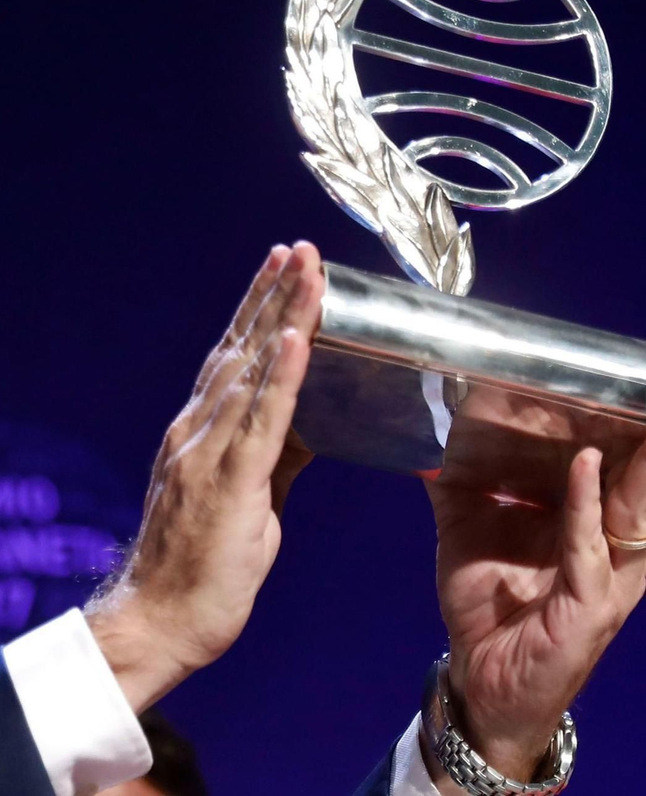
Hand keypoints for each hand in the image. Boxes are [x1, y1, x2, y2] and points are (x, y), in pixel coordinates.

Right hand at [86, 242, 323, 712]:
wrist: (157, 621)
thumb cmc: (197, 574)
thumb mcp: (246, 504)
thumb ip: (271, 459)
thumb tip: (310, 423)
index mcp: (197, 436)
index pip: (233, 362)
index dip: (259, 312)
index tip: (283, 268)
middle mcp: (195, 433)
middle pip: (239, 351)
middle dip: (271, 295)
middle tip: (298, 246)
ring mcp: (206, 454)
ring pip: (249, 371)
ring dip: (280, 315)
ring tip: (304, 269)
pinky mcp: (227, 483)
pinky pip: (261, 421)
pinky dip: (280, 375)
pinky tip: (296, 338)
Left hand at [426, 388, 645, 785]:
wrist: (481, 679)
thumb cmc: (488, 605)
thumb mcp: (468, 530)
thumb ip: (458, 484)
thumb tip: (428, 435)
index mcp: (587, 522)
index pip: (608, 461)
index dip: (607, 419)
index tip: (596, 373)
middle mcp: (609, 543)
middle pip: (627, 472)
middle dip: (623, 425)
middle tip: (616, 376)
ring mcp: (607, 572)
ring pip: (627, 501)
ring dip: (621, 452)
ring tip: (617, 401)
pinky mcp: (592, 602)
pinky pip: (591, 545)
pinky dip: (587, 504)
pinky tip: (586, 466)